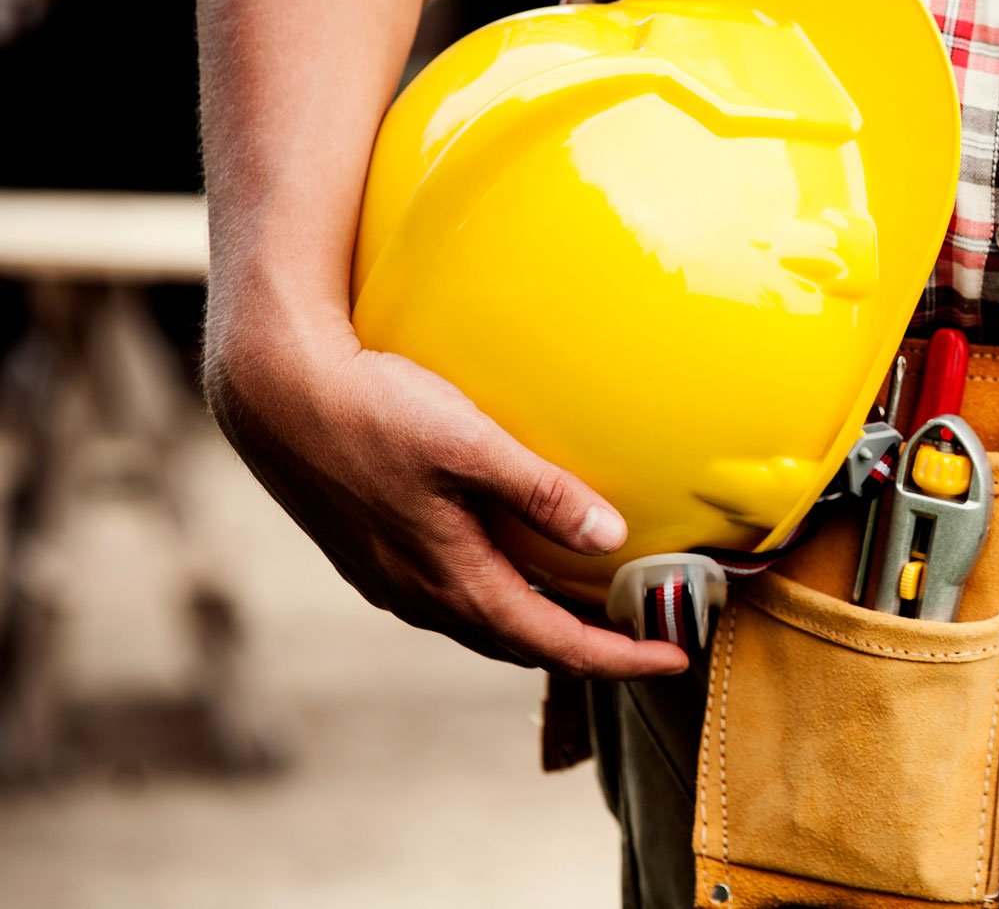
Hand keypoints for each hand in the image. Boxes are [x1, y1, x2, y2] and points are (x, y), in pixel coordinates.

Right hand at [205, 312, 689, 679]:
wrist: (273, 391)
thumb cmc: (373, 410)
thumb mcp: (469, 443)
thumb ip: (542, 492)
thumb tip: (609, 537)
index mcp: (451, 579)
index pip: (553, 643)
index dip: (617, 658)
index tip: (673, 658)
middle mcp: (419, 593)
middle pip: (520, 643)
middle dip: (586, 649)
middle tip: (643, 636)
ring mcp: (390, 577)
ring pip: (482, 620)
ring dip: (539, 623)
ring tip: (592, 607)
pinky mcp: (372, 551)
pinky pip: (452, 593)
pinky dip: (500, 594)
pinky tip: (515, 562)